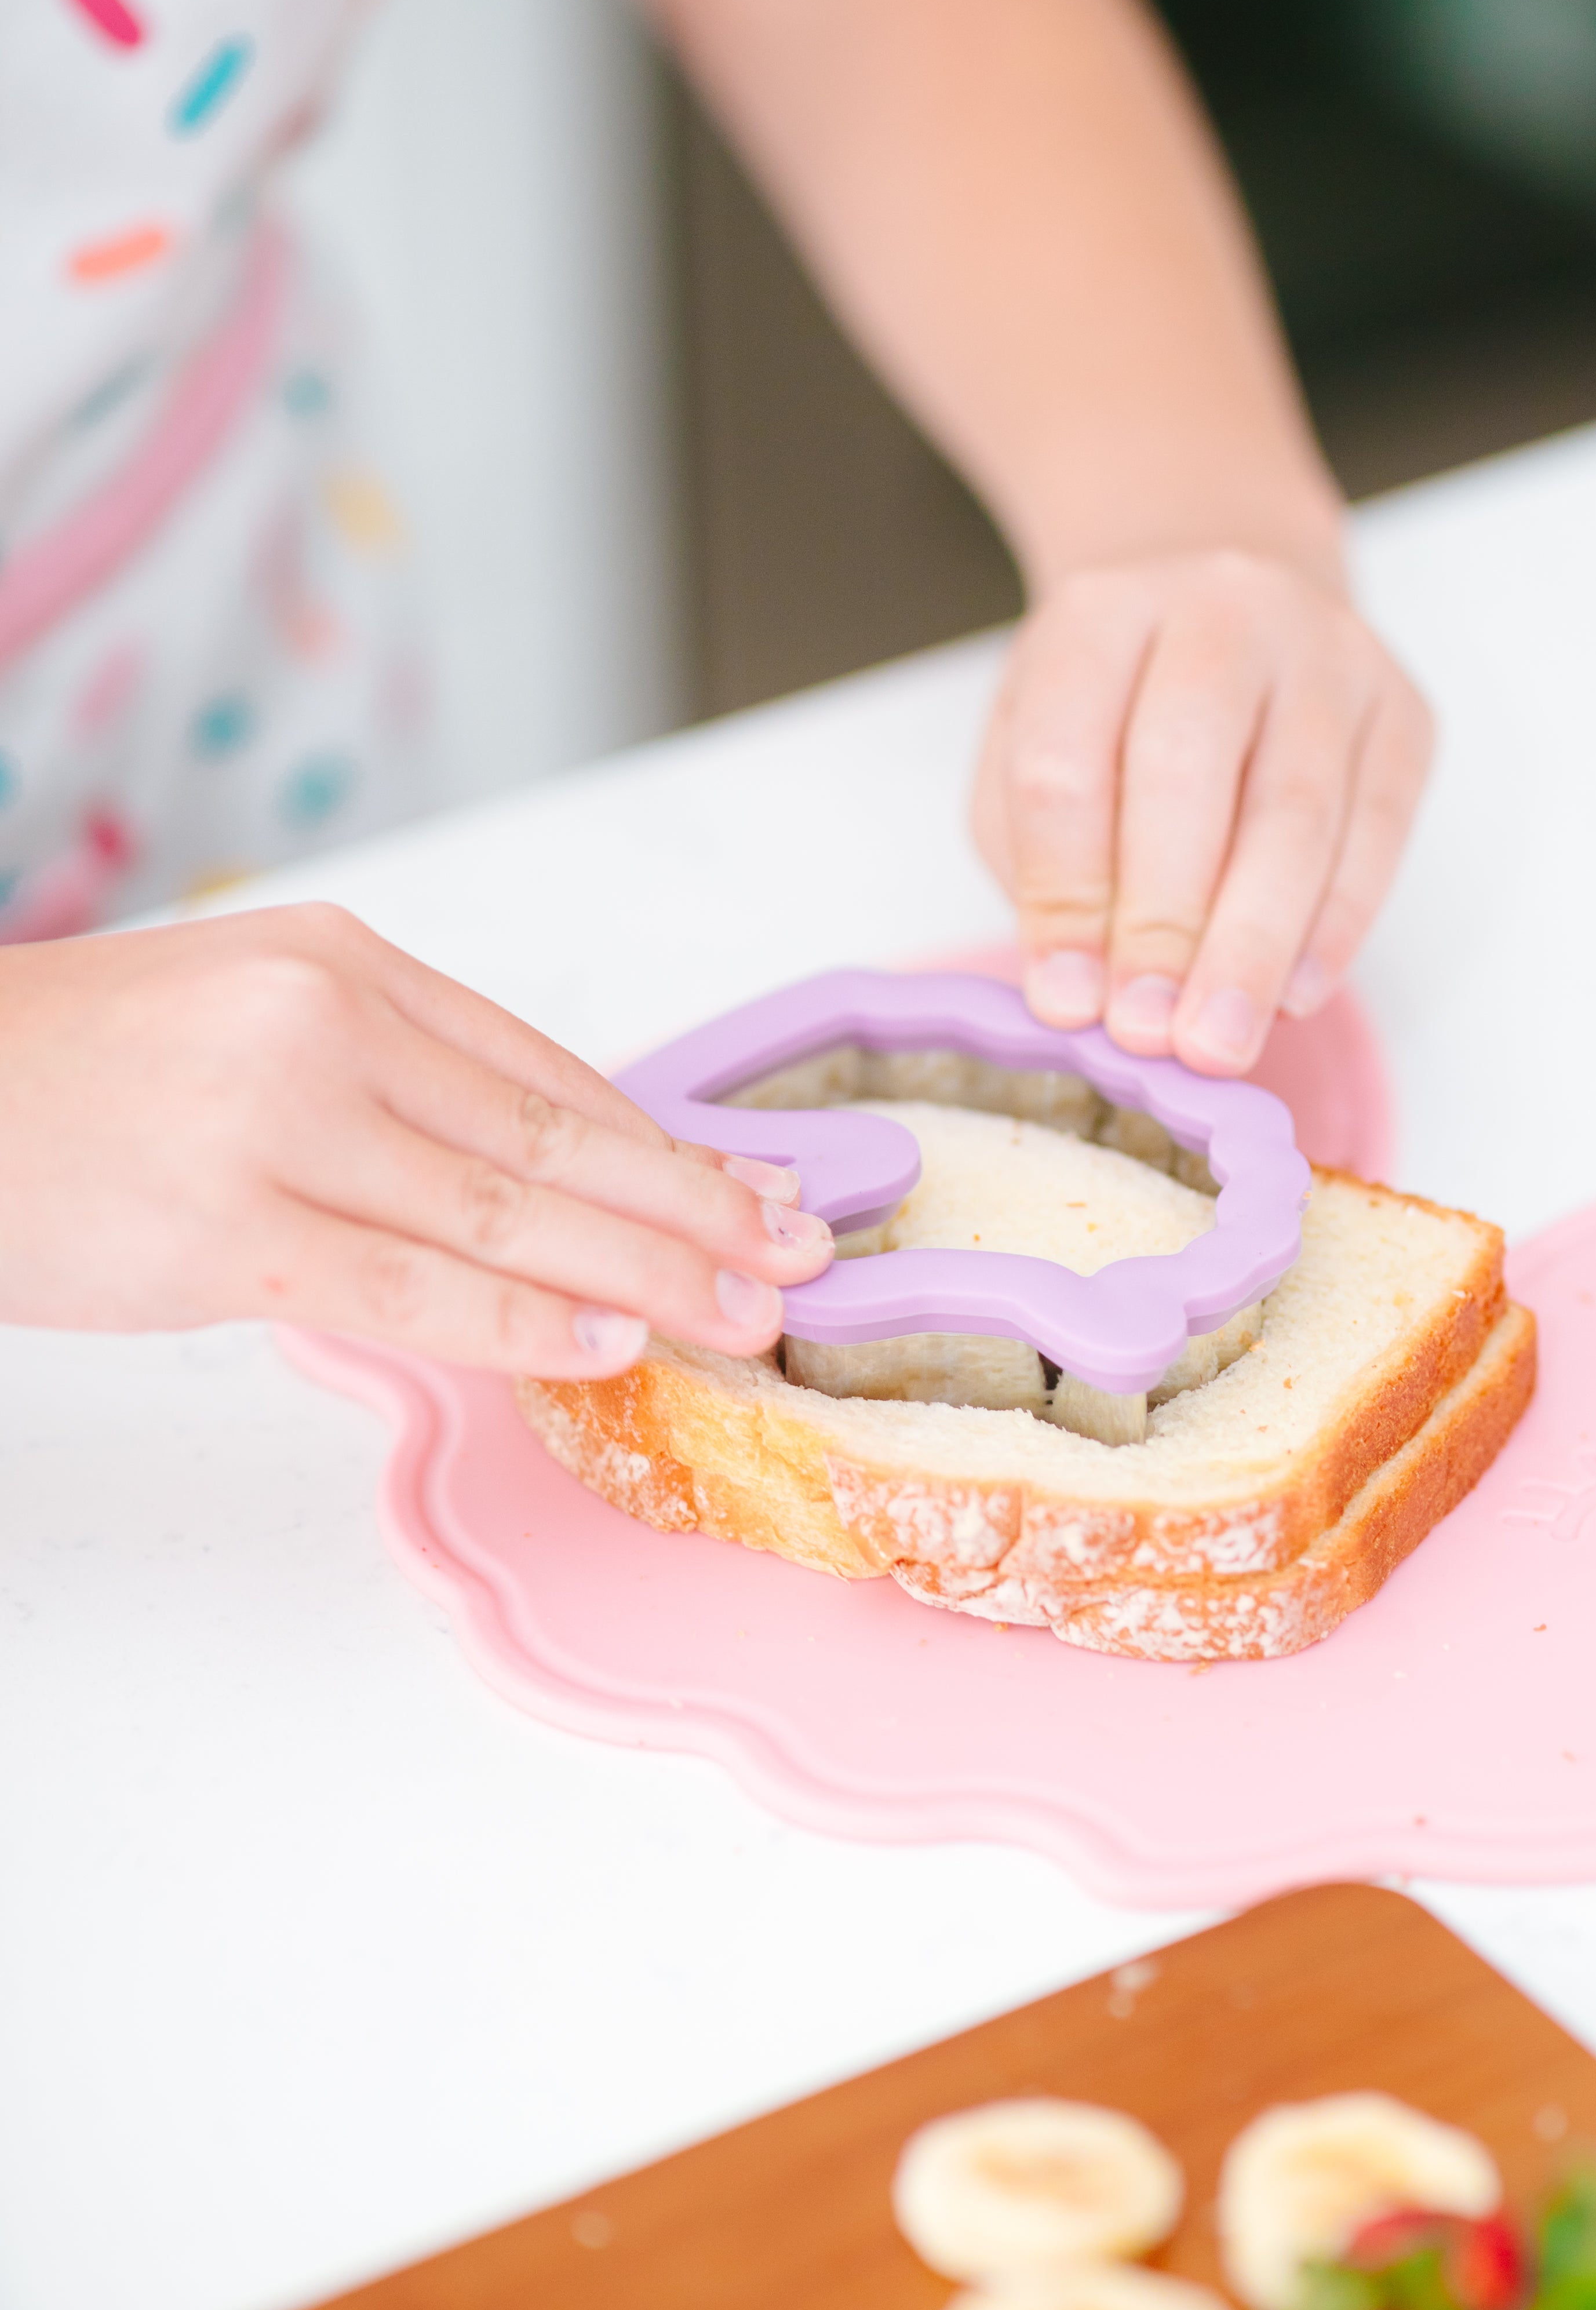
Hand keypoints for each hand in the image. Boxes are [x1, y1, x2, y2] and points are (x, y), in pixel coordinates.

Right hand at [0, 906, 834, 1375]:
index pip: (543, 1067)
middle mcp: (324, 1024)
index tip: (759, 1188)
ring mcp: (277, 1122)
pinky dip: (523, 1318)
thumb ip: (380, 1081)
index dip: (664, 1139)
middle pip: (553, 1132)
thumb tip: (529, 1172)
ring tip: (747, 1316)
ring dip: (646, 1271)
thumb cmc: (79, 1079)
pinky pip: (411, 1283)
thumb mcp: (243, 1024)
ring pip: (507, 1209)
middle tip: (802, 1257)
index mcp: (341, 964)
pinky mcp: (229, 1228)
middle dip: (695, 1206)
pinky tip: (608, 1345)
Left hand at [972, 548, 1432, 1073]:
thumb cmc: (1118, 705)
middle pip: (1187, 772)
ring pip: (1296, 810)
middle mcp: (1220, 609)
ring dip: (1255, 945)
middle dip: (1166, 923)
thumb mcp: (1030, 751)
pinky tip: (1296, 995)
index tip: (1067, 1001)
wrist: (1231, 608)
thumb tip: (1082, 993)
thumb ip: (1042, 861)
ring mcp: (1327, 652)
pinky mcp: (1403, 709)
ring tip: (1221, 1042)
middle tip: (1152, 1034)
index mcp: (1098, 614)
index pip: (1067, 762)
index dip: (1065, 894)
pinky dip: (1337, 926)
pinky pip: (1379, 829)